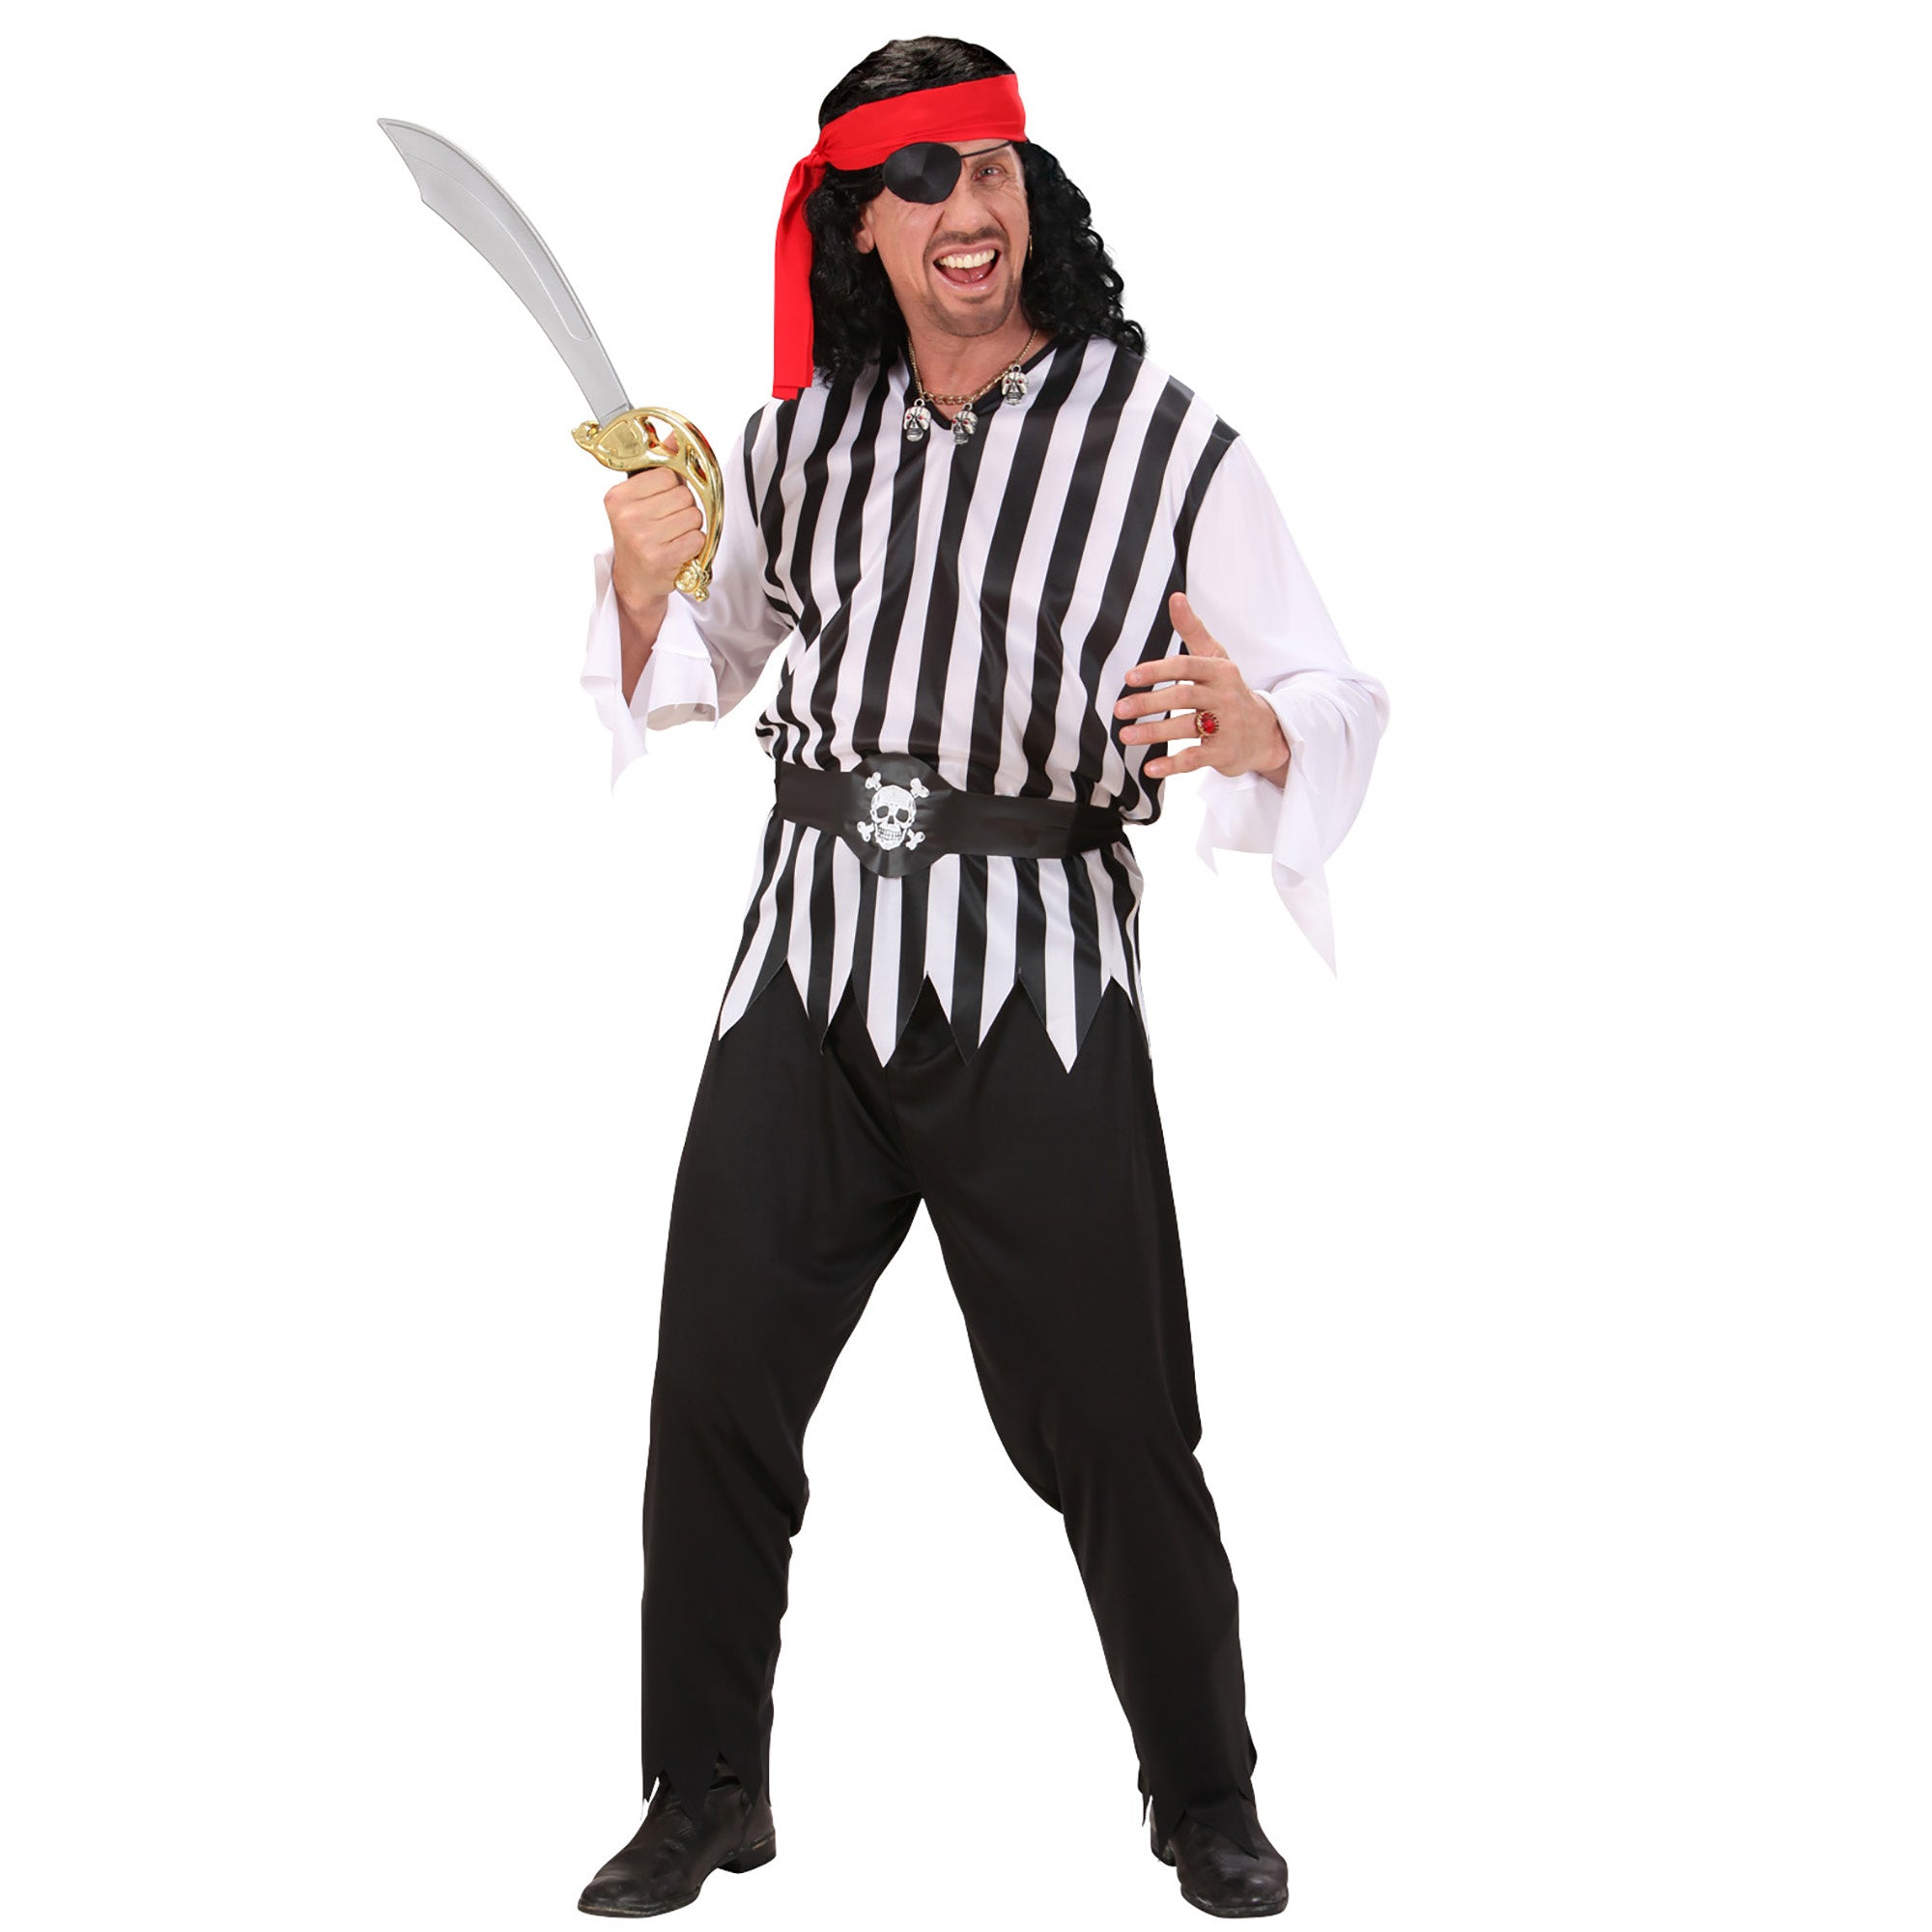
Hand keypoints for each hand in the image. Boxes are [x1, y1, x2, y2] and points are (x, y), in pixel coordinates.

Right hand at [604, 429, 707, 615]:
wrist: (634, 579)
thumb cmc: (639, 536)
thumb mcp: (640, 499)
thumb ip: (658, 468)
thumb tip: (674, 438)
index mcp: (618, 497)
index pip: (667, 475)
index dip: (673, 488)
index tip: (662, 502)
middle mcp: (628, 517)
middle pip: (684, 496)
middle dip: (684, 508)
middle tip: (668, 523)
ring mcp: (644, 538)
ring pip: (694, 516)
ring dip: (690, 527)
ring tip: (673, 536)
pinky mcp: (661, 558)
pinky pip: (697, 538)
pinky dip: (694, 544)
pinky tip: (678, 549)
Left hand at [1113, 592, 1291, 781]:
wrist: (1264, 732)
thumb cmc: (1229, 690)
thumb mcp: (1215, 658)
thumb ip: (1193, 630)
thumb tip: (1175, 597)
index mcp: (1220, 670)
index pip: (1186, 666)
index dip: (1157, 671)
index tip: (1129, 677)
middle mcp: (1225, 696)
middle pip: (1183, 697)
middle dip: (1149, 703)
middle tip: (1119, 709)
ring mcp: (1227, 725)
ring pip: (1186, 727)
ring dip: (1153, 733)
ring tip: (1125, 736)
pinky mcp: (1224, 752)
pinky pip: (1195, 758)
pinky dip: (1172, 765)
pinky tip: (1149, 768)